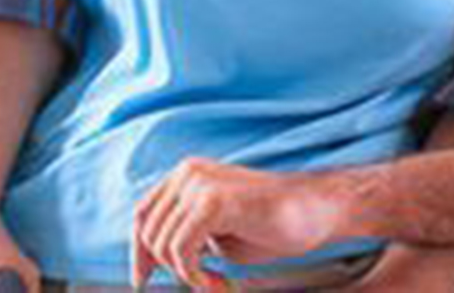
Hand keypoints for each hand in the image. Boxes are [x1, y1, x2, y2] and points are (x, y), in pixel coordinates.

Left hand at [130, 158, 349, 289]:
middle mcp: (189, 172)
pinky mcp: (212, 200)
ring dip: (187, 275)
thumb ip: (183, 233)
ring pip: (162, 244)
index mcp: (187, 173)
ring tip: (217, 282)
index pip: (143, 214)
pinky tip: (220, 280)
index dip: (139, 253)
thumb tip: (147, 260)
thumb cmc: (271, 225)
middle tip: (205, 284)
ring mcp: (200, 182)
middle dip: (168, 270)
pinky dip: (194, 275)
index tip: (144, 281)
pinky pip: (181, 249)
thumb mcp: (215, 230)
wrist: (314, 213)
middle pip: (148, 232)